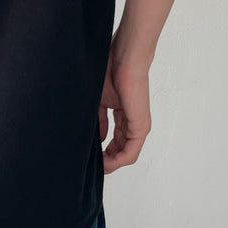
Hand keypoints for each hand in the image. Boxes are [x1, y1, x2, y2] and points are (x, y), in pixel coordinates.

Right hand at [99, 44, 151, 172]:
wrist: (124, 60)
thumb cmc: (110, 70)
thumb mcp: (98, 99)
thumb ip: (97, 117)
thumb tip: (91, 134)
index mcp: (121, 111)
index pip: (112, 135)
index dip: (100, 146)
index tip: (87, 152)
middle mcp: (131, 120)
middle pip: (119, 146)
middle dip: (106, 157)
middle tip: (91, 164)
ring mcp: (138, 124)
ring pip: (125, 152)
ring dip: (111, 162)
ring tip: (97, 167)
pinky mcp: (140, 127)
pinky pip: (130, 152)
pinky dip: (118, 160)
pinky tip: (106, 164)